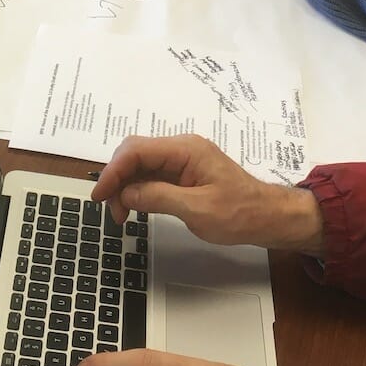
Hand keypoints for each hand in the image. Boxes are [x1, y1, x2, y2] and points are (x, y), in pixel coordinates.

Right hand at [91, 134, 324, 255]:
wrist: (266, 216)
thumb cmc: (238, 213)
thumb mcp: (197, 209)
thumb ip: (159, 197)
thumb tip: (126, 192)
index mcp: (186, 150)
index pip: (137, 150)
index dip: (113, 171)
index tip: (99, 196)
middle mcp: (182, 149)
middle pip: (135, 153)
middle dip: (117, 178)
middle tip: (114, 211)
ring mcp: (183, 161)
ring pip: (141, 165)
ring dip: (125, 186)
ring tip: (123, 215)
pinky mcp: (184, 174)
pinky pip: (152, 175)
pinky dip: (138, 190)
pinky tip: (135, 207)